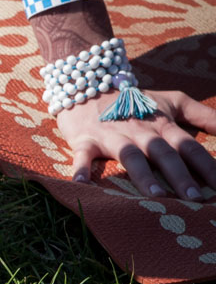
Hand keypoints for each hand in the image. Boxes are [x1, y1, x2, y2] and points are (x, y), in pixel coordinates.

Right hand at [60, 89, 215, 199]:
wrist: (89, 84)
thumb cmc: (135, 101)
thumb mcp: (172, 101)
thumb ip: (203, 115)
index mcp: (162, 124)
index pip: (189, 146)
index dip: (207, 166)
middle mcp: (140, 131)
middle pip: (163, 153)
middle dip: (180, 175)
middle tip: (194, 198)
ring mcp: (112, 136)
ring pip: (130, 155)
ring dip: (143, 175)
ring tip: (156, 195)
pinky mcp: (86, 140)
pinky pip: (83, 155)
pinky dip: (81, 169)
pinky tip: (81, 184)